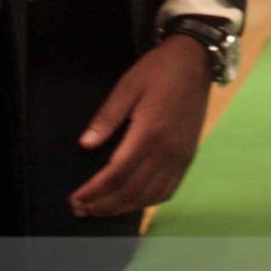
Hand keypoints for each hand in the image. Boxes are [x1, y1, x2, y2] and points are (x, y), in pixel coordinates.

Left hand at [68, 36, 210, 216]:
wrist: (196, 60)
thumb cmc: (159, 70)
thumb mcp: (128, 85)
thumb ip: (107, 116)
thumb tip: (86, 145)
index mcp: (149, 132)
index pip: (117, 174)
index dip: (94, 191)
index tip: (75, 198)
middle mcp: (167, 151)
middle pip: (131, 191)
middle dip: (103, 205)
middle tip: (80, 209)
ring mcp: (180, 157)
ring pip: (149, 196)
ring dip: (123, 208)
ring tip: (100, 209)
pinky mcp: (188, 157)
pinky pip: (168, 190)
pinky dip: (147, 201)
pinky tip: (132, 200)